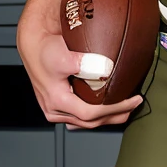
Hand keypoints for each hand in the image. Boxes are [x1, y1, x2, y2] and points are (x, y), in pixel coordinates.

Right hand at [17, 23, 141, 129]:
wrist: (33, 44)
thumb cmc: (44, 50)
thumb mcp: (63, 56)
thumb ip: (82, 63)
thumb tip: (104, 69)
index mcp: (57, 101)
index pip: (92, 114)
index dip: (115, 109)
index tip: (132, 101)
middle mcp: (55, 110)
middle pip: (90, 122)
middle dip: (114, 116)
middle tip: (133, 107)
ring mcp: (55, 109)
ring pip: (85, 122)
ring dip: (105, 118)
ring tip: (123, 110)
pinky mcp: (58, 105)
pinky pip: (80, 116)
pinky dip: (95, 114)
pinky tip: (106, 109)